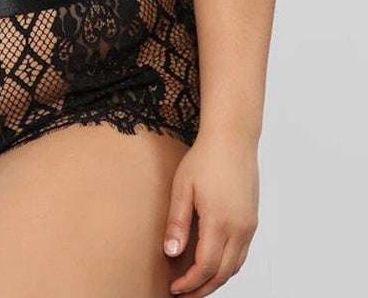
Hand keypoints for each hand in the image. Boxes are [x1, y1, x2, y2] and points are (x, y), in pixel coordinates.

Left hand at [163, 132, 258, 295]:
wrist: (232, 140)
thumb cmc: (205, 159)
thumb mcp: (182, 188)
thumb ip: (177, 222)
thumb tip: (170, 252)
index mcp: (219, 223)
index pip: (205, 267)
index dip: (189, 283)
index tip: (175, 289)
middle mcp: (239, 229)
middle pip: (222, 273)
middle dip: (202, 289)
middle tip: (184, 294)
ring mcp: (249, 226)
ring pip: (234, 266)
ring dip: (216, 279)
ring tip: (196, 284)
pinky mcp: (252, 221)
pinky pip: (241, 254)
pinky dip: (227, 266)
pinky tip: (213, 263)